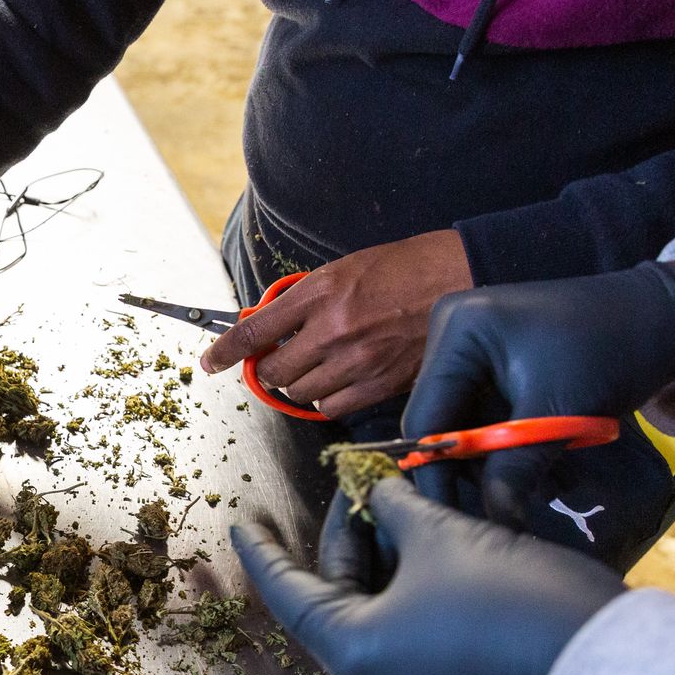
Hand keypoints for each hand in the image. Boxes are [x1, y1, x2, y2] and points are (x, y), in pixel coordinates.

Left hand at [200, 229, 472, 417]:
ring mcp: (358, 360)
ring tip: (316, 366)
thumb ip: (303, 300)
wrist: (464, 277)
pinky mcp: (381, 383)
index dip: (225, 351)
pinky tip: (339, 380)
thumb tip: (268, 325)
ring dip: (299, 384)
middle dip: (269, 370)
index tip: (211, 362)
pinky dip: (327, 399)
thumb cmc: (405, 267)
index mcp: (321, 293)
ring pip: (300, 393)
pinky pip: (333, 407)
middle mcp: (334, 329)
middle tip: (279, 360)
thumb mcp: (345, 269)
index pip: (254, 330)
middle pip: (273, 372)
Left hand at [230, 477, 624, 674]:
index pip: (288, 592)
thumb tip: (381, 492)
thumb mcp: (447, 540)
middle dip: (353, 540)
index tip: (240, 525)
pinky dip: (413, 598)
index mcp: (351, 654)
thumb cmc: (516, 607)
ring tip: (406, 509)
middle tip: (365, 486)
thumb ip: (399, 511)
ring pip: (378, 621)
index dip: (265, 550)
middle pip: (337, 602)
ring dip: (389, 565)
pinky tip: (436, 555)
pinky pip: (411, 644)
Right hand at [404, 262, 674, 526]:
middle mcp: (451, 334)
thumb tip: (496, 527)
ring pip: (464, 422)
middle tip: (505, 505)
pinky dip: (510, 442)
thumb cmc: (607, 352)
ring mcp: (470, 346)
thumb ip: (516, 470)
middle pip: (441, 421)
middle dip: (475, 466)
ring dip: (497, 460)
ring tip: (541, 486)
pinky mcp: (490, 360)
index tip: (450, 519)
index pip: (425, 417)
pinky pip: (486, 412)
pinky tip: (541, 463)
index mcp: (457, 332)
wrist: (661, 317)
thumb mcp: (557, 415)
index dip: (436, 471)